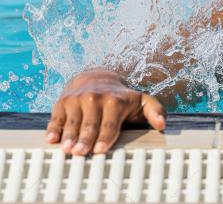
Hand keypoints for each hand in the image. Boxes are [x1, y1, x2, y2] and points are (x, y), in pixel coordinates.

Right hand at [46, 69, 165, 154]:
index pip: (110, 123)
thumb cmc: (122, 97)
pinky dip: (54, 127)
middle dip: (86, 139)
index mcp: (115, 101)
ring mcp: (77, 100)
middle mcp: (95, 98)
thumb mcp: (141, 100)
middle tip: (81, 153)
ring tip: (67, 149)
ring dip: (69, 136)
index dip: (106, 137)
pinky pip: (56, 117)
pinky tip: (52, 138)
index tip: (101, 149)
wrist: (97, 78)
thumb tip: (162, 124)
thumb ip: (155, 111)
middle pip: (90, 124)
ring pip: (73, 122)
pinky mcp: (62, 102)